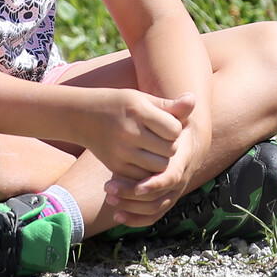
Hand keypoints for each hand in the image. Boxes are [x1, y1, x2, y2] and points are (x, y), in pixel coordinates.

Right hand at [82, 89, 194, 225]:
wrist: (83, 116)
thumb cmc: (120, 105)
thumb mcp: (143, 99)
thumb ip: (169, 105)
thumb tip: (193, 99)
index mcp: (139, 111)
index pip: (174, 129)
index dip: (176, 128)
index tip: (168, 124)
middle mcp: (130, 132)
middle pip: (169, 150)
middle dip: (171, 146)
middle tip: (165, 140)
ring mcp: (121, 152)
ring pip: (158, 167)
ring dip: (162, 161)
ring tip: (156, 150)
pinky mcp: (115, 166)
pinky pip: (143, 177)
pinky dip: (148, 172)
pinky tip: (145, 160)